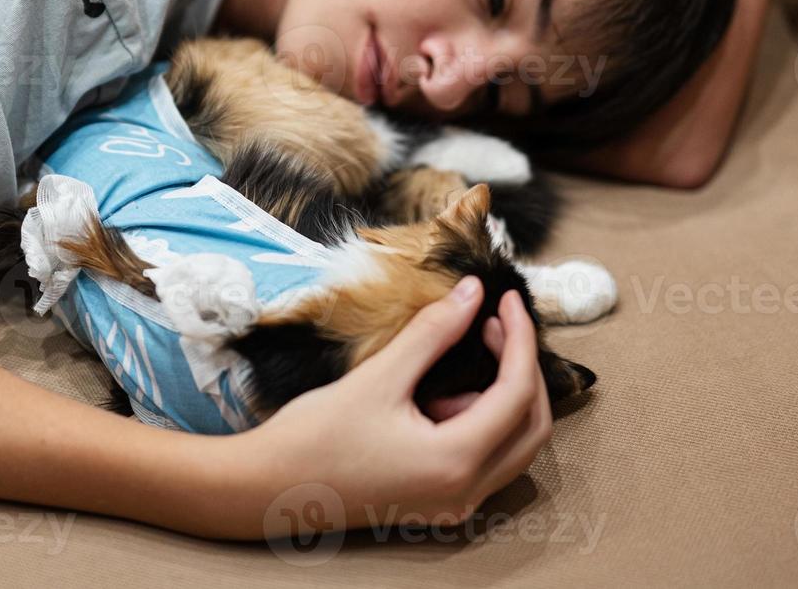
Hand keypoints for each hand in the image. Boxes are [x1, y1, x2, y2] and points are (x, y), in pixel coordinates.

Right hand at [225, 276, 551, 535]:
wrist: (268, 487)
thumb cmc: (315, 436)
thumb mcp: (378, 377)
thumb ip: (432, 334)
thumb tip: (473, 293)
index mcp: (455, 462)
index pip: (517, 394)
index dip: (520, 340)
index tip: (504, 301)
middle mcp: (464, 492)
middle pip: (530, 427)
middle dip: (520, 370)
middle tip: (493, 325)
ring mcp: (452, 504)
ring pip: (509, 446)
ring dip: (498, 397)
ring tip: (456, 356)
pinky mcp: (436, 503)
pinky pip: (480, 460)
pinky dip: (475, 421)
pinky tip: (435, 396)